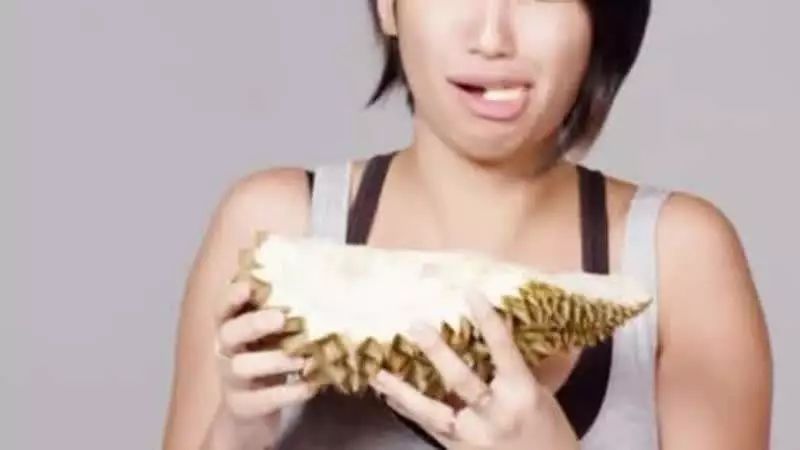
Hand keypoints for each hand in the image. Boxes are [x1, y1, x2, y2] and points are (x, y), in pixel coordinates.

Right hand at [208, 281, 316, 448]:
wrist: (251, 414)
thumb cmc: (266, 359)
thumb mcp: (269, 334)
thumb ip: (279, 308)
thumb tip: (307, 268)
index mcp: (230, 328)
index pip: (221, 308)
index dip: (231, 297)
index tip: (247, 286)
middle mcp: (225, 351)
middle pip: (228, 334)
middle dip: (253, 324)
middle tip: (281, 318)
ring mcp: (231, 381)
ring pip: (242, 367)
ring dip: (275, 360)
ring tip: (304, 357)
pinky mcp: (243, 407)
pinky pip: (263, 399)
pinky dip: (289, 392)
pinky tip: (310, 386)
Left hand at [369, 291, 578, 449]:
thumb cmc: (549, 432)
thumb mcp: (540, 394)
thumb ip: (520, 366)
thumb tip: (508, 326)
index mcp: (522, 393)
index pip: (504, 350)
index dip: (488, 321)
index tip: (470, 293)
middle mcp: (495, 414)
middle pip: (462, 380)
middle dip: (438, 353)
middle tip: (416, 326)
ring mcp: (473, 436)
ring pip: (433, 411)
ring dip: (403, 390)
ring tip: (377, 373)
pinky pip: (427, 426)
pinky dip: (406, 408)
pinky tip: (388, 394)